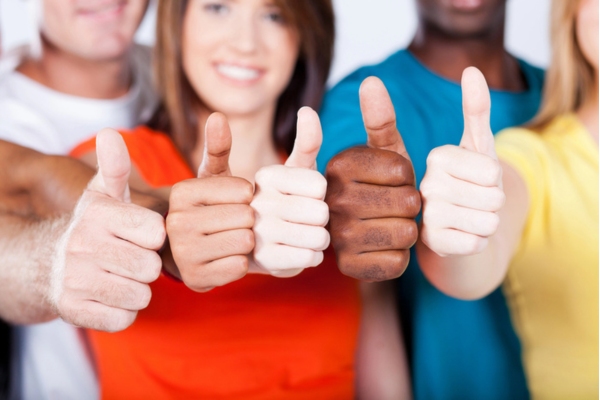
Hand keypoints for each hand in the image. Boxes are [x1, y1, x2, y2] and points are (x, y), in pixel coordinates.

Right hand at [50, 129, 165, 331]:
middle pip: (150, 268)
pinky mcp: (73, 311)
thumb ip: (114, 167)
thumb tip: (110, 132)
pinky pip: (124, 318)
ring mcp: (76, 280)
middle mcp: (83, 246)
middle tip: (129, 259)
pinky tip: (109, 296)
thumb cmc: (92, 227)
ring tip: (119, 277)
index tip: (139, 235)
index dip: (153, 238)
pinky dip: (123, 311)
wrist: (46, 264)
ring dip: (137, 290)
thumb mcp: (102, 195)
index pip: (157, 233)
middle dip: (146, 266)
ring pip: (141, 295)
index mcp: (98, 215)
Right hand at [167, 113, 253, 290]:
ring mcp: (182, 253)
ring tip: (231, 239)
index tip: (234, 202)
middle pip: (246, 217)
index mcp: (182, 192)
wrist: (189, 252)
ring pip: (245, 242)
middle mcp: (176, 221)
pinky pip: (239, 267)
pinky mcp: (194, 279)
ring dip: (247, 242)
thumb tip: (218, 116)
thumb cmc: (208, 209)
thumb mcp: (212, 177)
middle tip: (234, 223)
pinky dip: (240, 263)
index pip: (244, 190)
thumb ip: (218, 148)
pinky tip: (226, 258)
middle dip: (250, 220)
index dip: (249, 197)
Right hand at [250, 107, 329, 276]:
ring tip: (304, 235)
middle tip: (307, 219)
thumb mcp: (293, 170)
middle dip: (322, 218)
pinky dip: (311, 257)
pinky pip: (310, 258)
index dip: (321, 193)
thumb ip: (306, 142)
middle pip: (321, 211)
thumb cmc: (280, 200)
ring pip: (319, 237)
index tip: (305, 195)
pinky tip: (298, 251)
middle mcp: (257, 202)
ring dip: (319, 239)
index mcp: (266, 176)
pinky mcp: (264, 261)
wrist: (250, 243)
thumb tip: (307, 111)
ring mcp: (258, 233)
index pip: (320, 184)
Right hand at [325, 77, 420, 281]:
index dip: (409, 176)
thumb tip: (371, 80)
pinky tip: (385, 246)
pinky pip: (398, 262)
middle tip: (395, 204)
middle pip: (408, 202)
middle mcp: (331, 200)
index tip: (394, 179)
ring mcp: (337, 236)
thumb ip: (379, 118)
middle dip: (412, 203)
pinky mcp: (349, 266)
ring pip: (406, 233)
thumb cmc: (376, 184)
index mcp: (338, 166)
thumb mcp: (381, 150)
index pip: (403, 169)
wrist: (360, 229)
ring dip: (408, 229)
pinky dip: (400, 255)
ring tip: (391, 223)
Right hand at [420, 67, 504, 255]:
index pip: (493, 171)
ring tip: (466, 217)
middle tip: (472, 201)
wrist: (451, 225)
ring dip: (485, 223)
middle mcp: (424, 185)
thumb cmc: (466, 181)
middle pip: (493, 198)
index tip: (473, 179)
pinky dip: (475, 242)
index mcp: (436, 158)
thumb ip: (475, 109)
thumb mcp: (474, 146)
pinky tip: (459, 236)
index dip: (494, 179)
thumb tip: (472, 70)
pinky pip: (476, 243)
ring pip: (487, 222)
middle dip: (492, 203)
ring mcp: (424, 216)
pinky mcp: (430, 243)